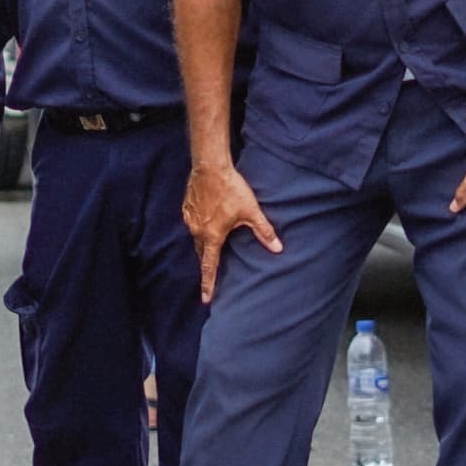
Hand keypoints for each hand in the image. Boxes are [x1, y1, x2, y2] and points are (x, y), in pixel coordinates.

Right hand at [184, 156, 280, 300]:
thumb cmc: (231, 188)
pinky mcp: (187, 208)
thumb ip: (264, 231)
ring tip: (212, 246)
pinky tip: (208, 222)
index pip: (210, 266)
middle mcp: (197, 230)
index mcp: (213, 235)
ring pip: (197, 239)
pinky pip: (193, 224)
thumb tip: (278, 248)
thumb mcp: (251, 211)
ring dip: (204, 245)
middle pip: (201, 254)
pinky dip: (200, 228)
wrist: (210, 166)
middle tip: (211, 275)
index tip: (206, 299)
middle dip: (206, 264)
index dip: (208, 283)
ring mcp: (190, 219)